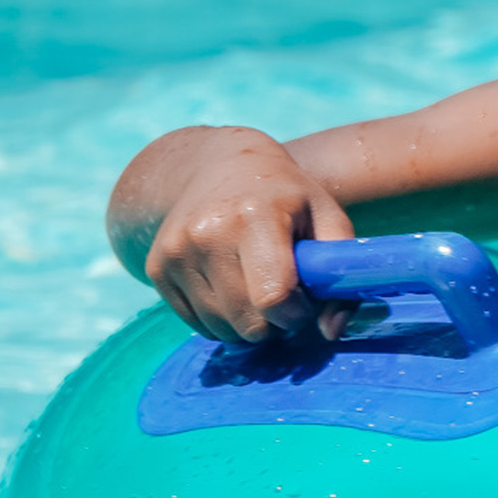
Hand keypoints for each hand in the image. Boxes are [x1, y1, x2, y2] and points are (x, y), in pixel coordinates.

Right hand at [110, 127, 357, 343]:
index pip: (273, 296)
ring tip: (259, 288)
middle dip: (275, 323)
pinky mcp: (156, 268)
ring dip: (248, 324)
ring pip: (221, 329)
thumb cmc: (286, 197)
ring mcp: (175, 251)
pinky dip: (221, 320)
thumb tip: (331, 331)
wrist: (218, 166)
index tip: (306, 301)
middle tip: (285, 295)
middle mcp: (207, 233)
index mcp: (255, 215)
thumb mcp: (327, 217)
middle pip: (248, 322)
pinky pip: (196, 324)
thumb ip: (341, 272)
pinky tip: (233, 288)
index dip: (297, 314)